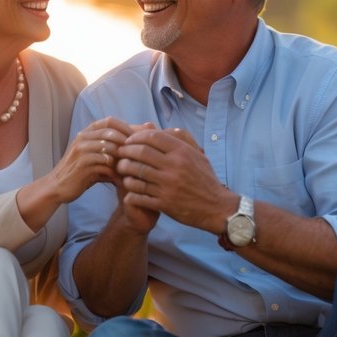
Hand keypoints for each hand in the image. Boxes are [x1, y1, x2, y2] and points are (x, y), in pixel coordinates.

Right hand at [49, 117, 134, 202]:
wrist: (58, 186)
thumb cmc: (83, 171)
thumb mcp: (97, 156)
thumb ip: (113, 148)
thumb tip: (141, 139)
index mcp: (86, 132)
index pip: (110, 121)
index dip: (127, 127)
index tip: (140, 139)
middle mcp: (82, 137)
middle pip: (111, 132)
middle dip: (127, 142)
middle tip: (140, 155)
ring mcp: (81, 150)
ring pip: (109, 147)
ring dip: (122, 157)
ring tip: (132, 167)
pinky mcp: (81, 165)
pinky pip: (104, 163)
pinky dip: (115, 170)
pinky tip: (121, 178)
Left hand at [115, 127, 233, 232]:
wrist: (216, 208)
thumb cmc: (205, 180)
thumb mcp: (198, 155)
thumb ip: (181, 141)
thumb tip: (162, 128)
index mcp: (182, 152)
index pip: (152, 136)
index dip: (136, 137)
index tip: (129, 141)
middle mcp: (174, 167)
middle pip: (140, 153)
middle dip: (125, 152)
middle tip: (120, 154)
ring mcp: (168, 186)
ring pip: (136, 173)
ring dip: (125, 171)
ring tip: (122, 170)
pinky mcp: (164, 203)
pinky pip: (138, 194)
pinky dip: (130, 191)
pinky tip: (129, 190)